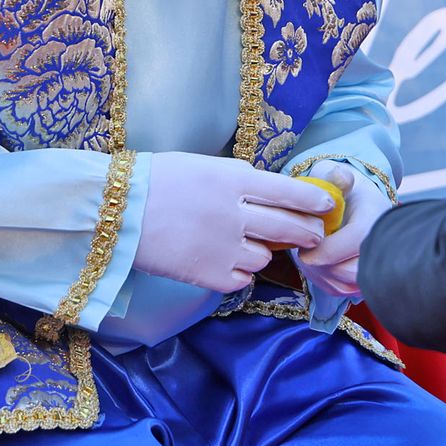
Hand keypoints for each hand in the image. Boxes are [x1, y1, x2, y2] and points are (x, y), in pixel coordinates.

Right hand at [133, 153, 331, 292]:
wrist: (117, 211)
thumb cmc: (156, 180)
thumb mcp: (204, 166)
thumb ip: (238, 180)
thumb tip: (268, 190)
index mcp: (235, 181)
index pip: (289, 191)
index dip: (315, 200)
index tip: (328, 204)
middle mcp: (236, 214)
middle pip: (289, 227)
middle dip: (307, 232)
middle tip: (313, 234)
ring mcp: (224, 247)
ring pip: (266, 256)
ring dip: (263, 252)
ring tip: (246, 244)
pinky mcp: (210, 275)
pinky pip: (243, 279)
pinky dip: (240, 273)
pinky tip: (226, 263)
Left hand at [295, 162, 391, 299]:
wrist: (349, 206)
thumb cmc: (336, 190)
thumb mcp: (332, 175)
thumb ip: (333, 175)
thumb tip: (341, 175)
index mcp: (376, 214)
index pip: (358, 239)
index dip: (330, 249)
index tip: (305, 251)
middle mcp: (382, 242)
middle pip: (354, 269)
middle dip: (324, 264)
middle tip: (306, 251)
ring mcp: (376, 265)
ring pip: (347, 283)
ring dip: (324, 272)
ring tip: (314, 253)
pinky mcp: (362, 282)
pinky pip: (341, 289)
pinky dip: (325, 279)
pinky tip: (320, 261)